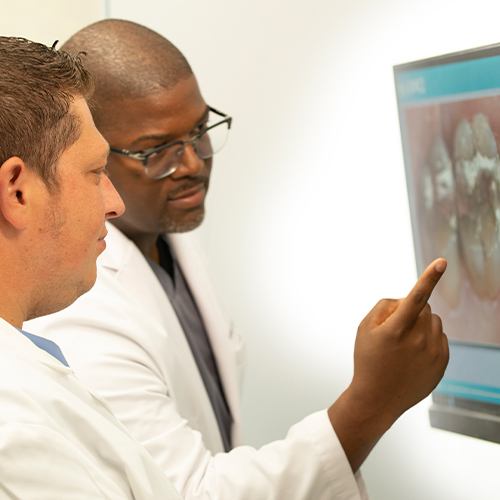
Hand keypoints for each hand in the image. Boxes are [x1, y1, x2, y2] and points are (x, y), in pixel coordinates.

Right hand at [328, 258, 448, 470]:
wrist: (378, 398)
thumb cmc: (368, 359)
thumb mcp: (364, 329)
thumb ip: (385, 306)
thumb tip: (408, 300)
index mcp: (395, 330)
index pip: (414, 297)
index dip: (428, 278)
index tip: (442, 262)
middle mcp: (418, 341)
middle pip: (424, 307)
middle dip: (411, 310)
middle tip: (394, 329)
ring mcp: (433, 353)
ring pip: (434, 321)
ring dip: (422, 324)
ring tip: (404, 344)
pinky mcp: (443, 363)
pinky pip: (441, 338)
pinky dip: (429, 339)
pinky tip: (414, 355)